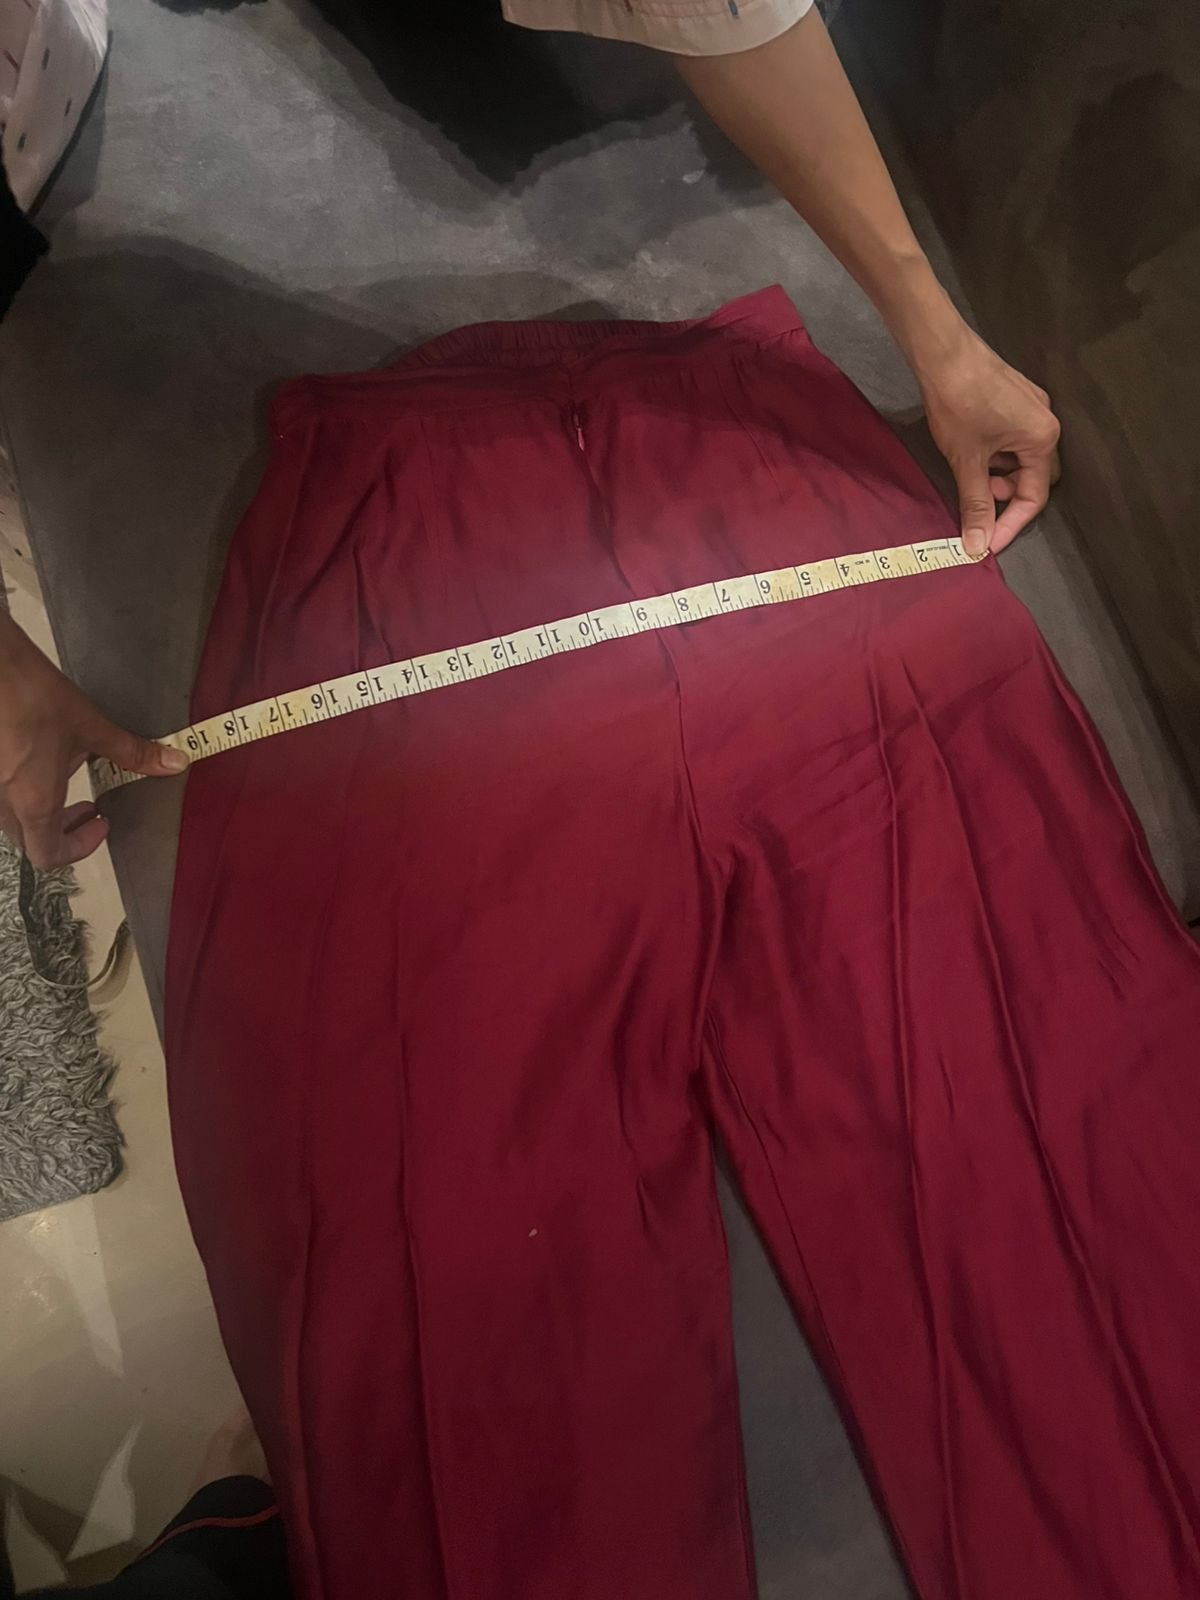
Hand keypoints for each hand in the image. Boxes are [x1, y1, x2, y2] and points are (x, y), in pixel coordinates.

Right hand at [0, 612, 186, 868]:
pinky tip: (41, 753)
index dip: (80, 848)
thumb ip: (133, 753)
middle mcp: (4, 801)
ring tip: (66, 775)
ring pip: (14, 817)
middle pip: (31, 840)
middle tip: (90, 807)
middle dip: (64, 830)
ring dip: (44, 808)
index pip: (49, 855)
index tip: (101, 822)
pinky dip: (26, 787)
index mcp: (34, 803)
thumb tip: (174, 763)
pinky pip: (4, 791)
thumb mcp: (91, 727)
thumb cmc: (36, 698)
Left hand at [915, 323, 1060, 557]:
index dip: (1010, 523)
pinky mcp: (1015, 398)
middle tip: (978, 501)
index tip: (987, 543)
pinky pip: (1012, 438)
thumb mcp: (966, 461)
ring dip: (998, 474)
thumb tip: (978, 545)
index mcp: (1043, 438)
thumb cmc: (958, 403)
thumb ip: (976, 504)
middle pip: (1034, 476)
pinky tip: (971, 451)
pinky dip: (995, 454)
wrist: (943, 352)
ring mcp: (1032, 407)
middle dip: (1007, 496)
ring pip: (1021, 457)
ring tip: (970, 472)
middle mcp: (1046, 422)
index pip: (1035, 496)